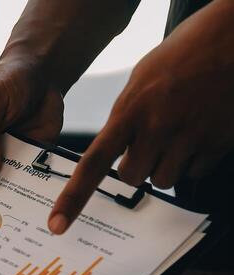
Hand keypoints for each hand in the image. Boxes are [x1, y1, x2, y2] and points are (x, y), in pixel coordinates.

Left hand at [48, 0, 233, 233]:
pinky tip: (200, 129)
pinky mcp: (216, 145)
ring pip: (164, 180)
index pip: (94, 163)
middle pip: (132, 178)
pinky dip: (194, 160)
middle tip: (149, 141)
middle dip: (136, 166)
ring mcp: (189, 138)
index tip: (57, 224)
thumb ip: (127, 115)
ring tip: (179, 131)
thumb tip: (118, 151)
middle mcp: (158, 127)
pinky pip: (194, 173)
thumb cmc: (188, 50)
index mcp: (132, 108)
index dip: (73, 198)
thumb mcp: (144, 76)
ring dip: (166, 165)